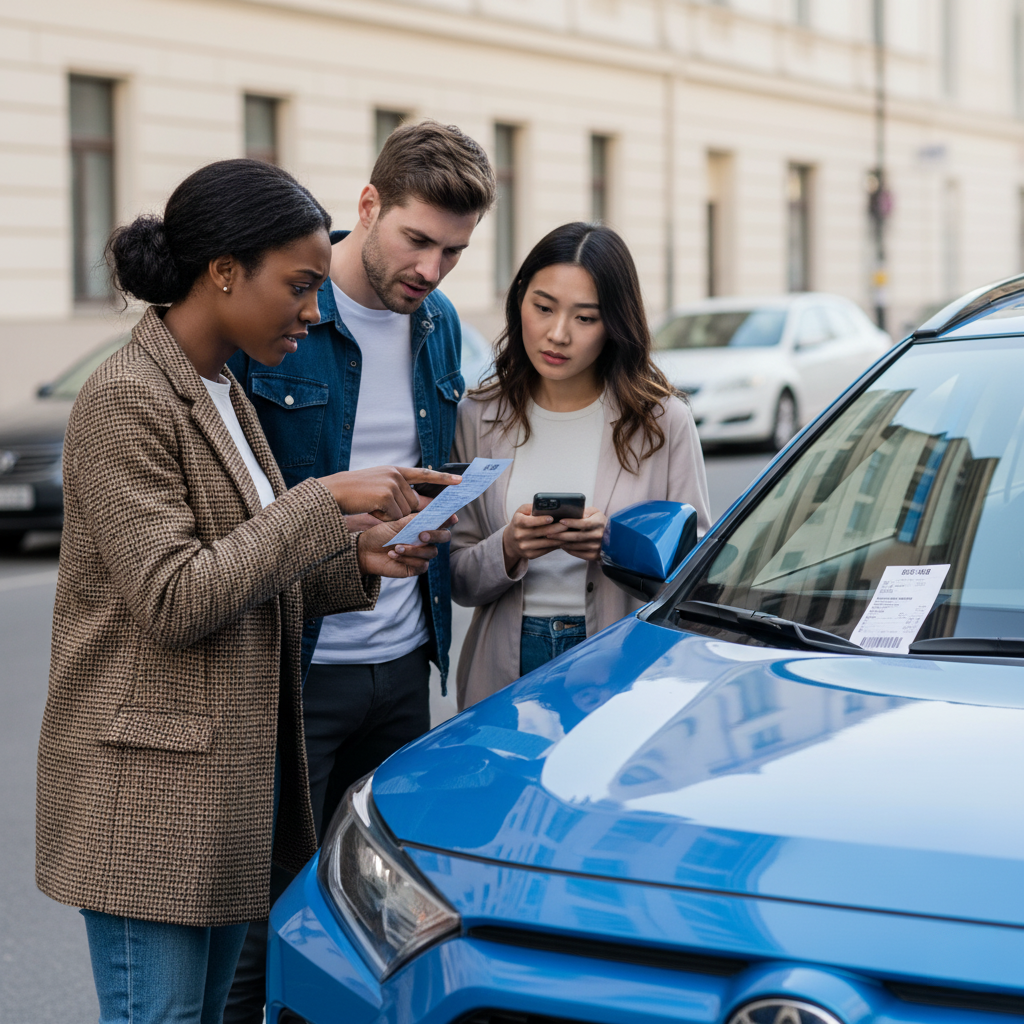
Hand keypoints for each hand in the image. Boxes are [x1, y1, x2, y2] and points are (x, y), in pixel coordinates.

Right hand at [319, 466, 461, 521]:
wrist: (334, 491)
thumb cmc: (355, 492)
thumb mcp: (379, 486)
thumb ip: (400, 492)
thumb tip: (424, 506)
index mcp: (395, 470)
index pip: (424, 474)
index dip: (443, 478)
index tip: (460, 481)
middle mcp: (396, 475)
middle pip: (414, 502)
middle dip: (403, 511)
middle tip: (383, 507)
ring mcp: (392, 484)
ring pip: (405, 511)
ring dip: (390, 516)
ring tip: (373, 506)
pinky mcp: (386, 496)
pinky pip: (394, 516)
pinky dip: (383, 518)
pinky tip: (371, 510)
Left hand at [356, 514, 456, 577]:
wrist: (365, 551)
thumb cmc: (381, 534)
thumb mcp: (398, 523)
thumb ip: (416, 519)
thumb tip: (434, 511)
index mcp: (424, 525)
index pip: (442, 521)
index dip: (449, 519)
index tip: (452, 517)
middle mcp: (427, 540)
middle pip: (444, 537)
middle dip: (435, 535)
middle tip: (421, 535)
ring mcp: (422, 554)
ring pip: (431, 552)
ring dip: (414, 550)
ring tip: (397, 547)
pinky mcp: (416, 567)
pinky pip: (422, 564)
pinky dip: (407, 559)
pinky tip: (393, 554)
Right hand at [502, 503, 567, 572]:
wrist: (510, 541)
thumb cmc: (520, 522)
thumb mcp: (521, 512)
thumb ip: (532, 507)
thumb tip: (547, 506)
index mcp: (517, 522)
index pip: (530, 521)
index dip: (541, 520)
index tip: (552, 517)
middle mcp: (519, 535)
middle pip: (542, 532)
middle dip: (557, 528)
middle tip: (568, 524)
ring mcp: (524, 547)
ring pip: (546, 542)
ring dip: (559, 538)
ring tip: (569, 533)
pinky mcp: (530, 555)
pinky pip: (546, 550)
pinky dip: (556, 545)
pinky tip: (563, 541)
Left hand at [557, 507, 607, 560]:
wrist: (611, 537)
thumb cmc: (598, 521)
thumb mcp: (595, 512)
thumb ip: (585, 511)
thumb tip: (574, 511)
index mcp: (599, 523)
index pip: (584, 524)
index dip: (572, 523)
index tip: (560, 521)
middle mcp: (599, 536)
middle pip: (577, 536)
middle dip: (561, 535)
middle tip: (548, 533)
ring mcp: (597, 547)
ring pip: (576, 546)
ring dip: (562, 543)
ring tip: (552, 539)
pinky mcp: (594, 555)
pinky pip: (578, 553)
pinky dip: (568, 550)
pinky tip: (561, 545)